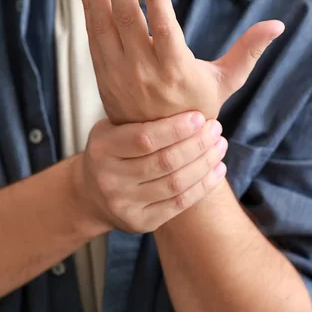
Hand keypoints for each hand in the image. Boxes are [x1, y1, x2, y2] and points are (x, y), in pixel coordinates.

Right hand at [71, 111, 227, 233]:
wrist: (91, 194)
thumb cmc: (112, 151)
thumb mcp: (112, 128)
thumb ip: (140, 116)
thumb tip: (185, 89)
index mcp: (102, 149)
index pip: (144, 139)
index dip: (176, 129)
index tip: (200, 117)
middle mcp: (109, 179)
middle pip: (164, 162)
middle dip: (197, 144)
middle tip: (216, 129)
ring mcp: (124, 204)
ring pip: (175, 183)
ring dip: (205, 163)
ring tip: (220, 146)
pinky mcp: (140, 222)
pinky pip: (179, 204)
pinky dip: (203, 186)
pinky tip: (217, 169)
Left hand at [79, 0, 284, 123]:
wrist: (157, 147)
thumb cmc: (196, 108)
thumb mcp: (226, 82)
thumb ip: (248, 51)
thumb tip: (278, 24)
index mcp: (175, 69)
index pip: (164, 30)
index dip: (156, 0)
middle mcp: (142, 71)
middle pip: (126, 22)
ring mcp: (119, 72)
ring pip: (103, 26)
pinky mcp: (103, 74)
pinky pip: (92, 37)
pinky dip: (88, 9)